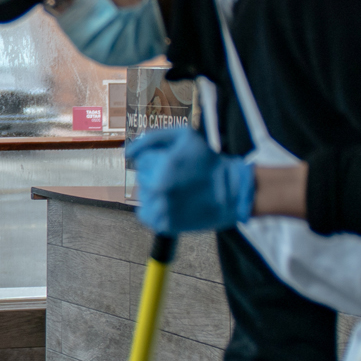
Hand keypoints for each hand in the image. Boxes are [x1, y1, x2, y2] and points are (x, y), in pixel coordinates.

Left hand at [126, 126, 255, 234]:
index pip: (142, 161)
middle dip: (156, 175)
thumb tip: (128, 152)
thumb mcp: (185, 135)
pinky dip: (154, 209)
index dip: (158, 159)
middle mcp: (158, 189)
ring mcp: (161, 209)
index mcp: (162, 166)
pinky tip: (170, 203)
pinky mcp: (164, 225)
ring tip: (177, 191)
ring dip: (155, 192)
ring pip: (143, 195)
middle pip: (142, 178)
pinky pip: (145, 214)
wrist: (232, 192)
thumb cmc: (209, 162)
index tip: (175, 163)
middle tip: (179, 178)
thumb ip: (153, 137)